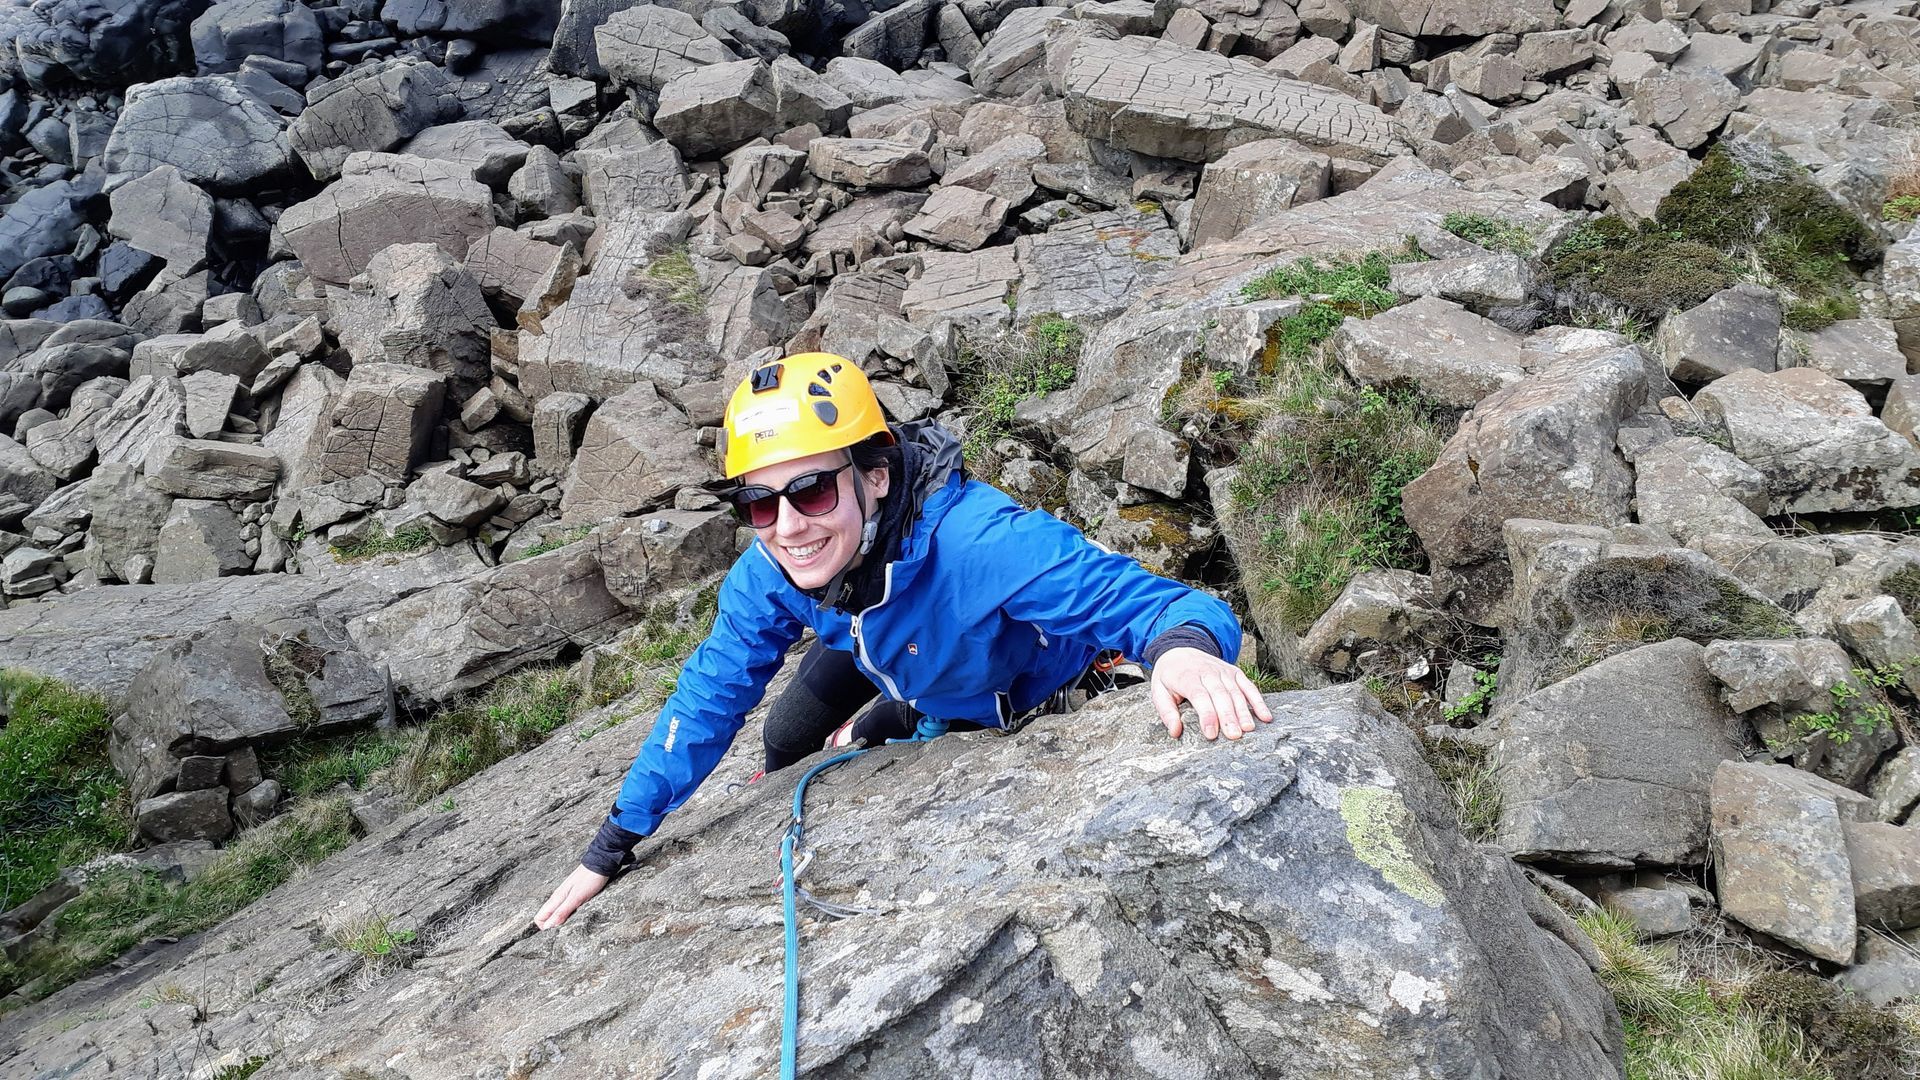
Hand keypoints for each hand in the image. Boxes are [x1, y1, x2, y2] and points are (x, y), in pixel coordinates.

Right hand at [534, 864, 609, 928]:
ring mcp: (566, 896)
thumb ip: (562, 912)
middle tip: (567, 929)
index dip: (545, 927)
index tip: (557, 931)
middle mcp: (558, 898)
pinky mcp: (574, 895)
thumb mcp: (576, 898)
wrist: (601, 863)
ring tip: (574, 922)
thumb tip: (547, 926)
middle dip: (553, 926)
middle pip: (547, 916)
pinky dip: (570, 914)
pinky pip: (567, 908)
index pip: (539, 917)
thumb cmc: (590, 879)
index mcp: (556, 899)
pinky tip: (579, 915)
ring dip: (562, 921)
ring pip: (557, 912)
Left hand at [1149, 648, 1274, 740]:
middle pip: (1220, 695)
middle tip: (1234, 736)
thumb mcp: (1158, 691)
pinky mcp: (1235, 673)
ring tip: (1249, 729)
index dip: (1207, 715)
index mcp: (1187, 677)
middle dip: (1228, 716)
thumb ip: (1166, 712)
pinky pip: (1249, 687)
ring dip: (1244, 711)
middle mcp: (1208, 672)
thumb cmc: (1170, 676)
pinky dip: (1258, 701)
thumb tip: (1175, 732)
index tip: (1211, 734)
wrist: (1181, 649)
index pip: (1200, 696)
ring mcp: (1223, 672)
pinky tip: (1266, 717)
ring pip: (1236, 692)